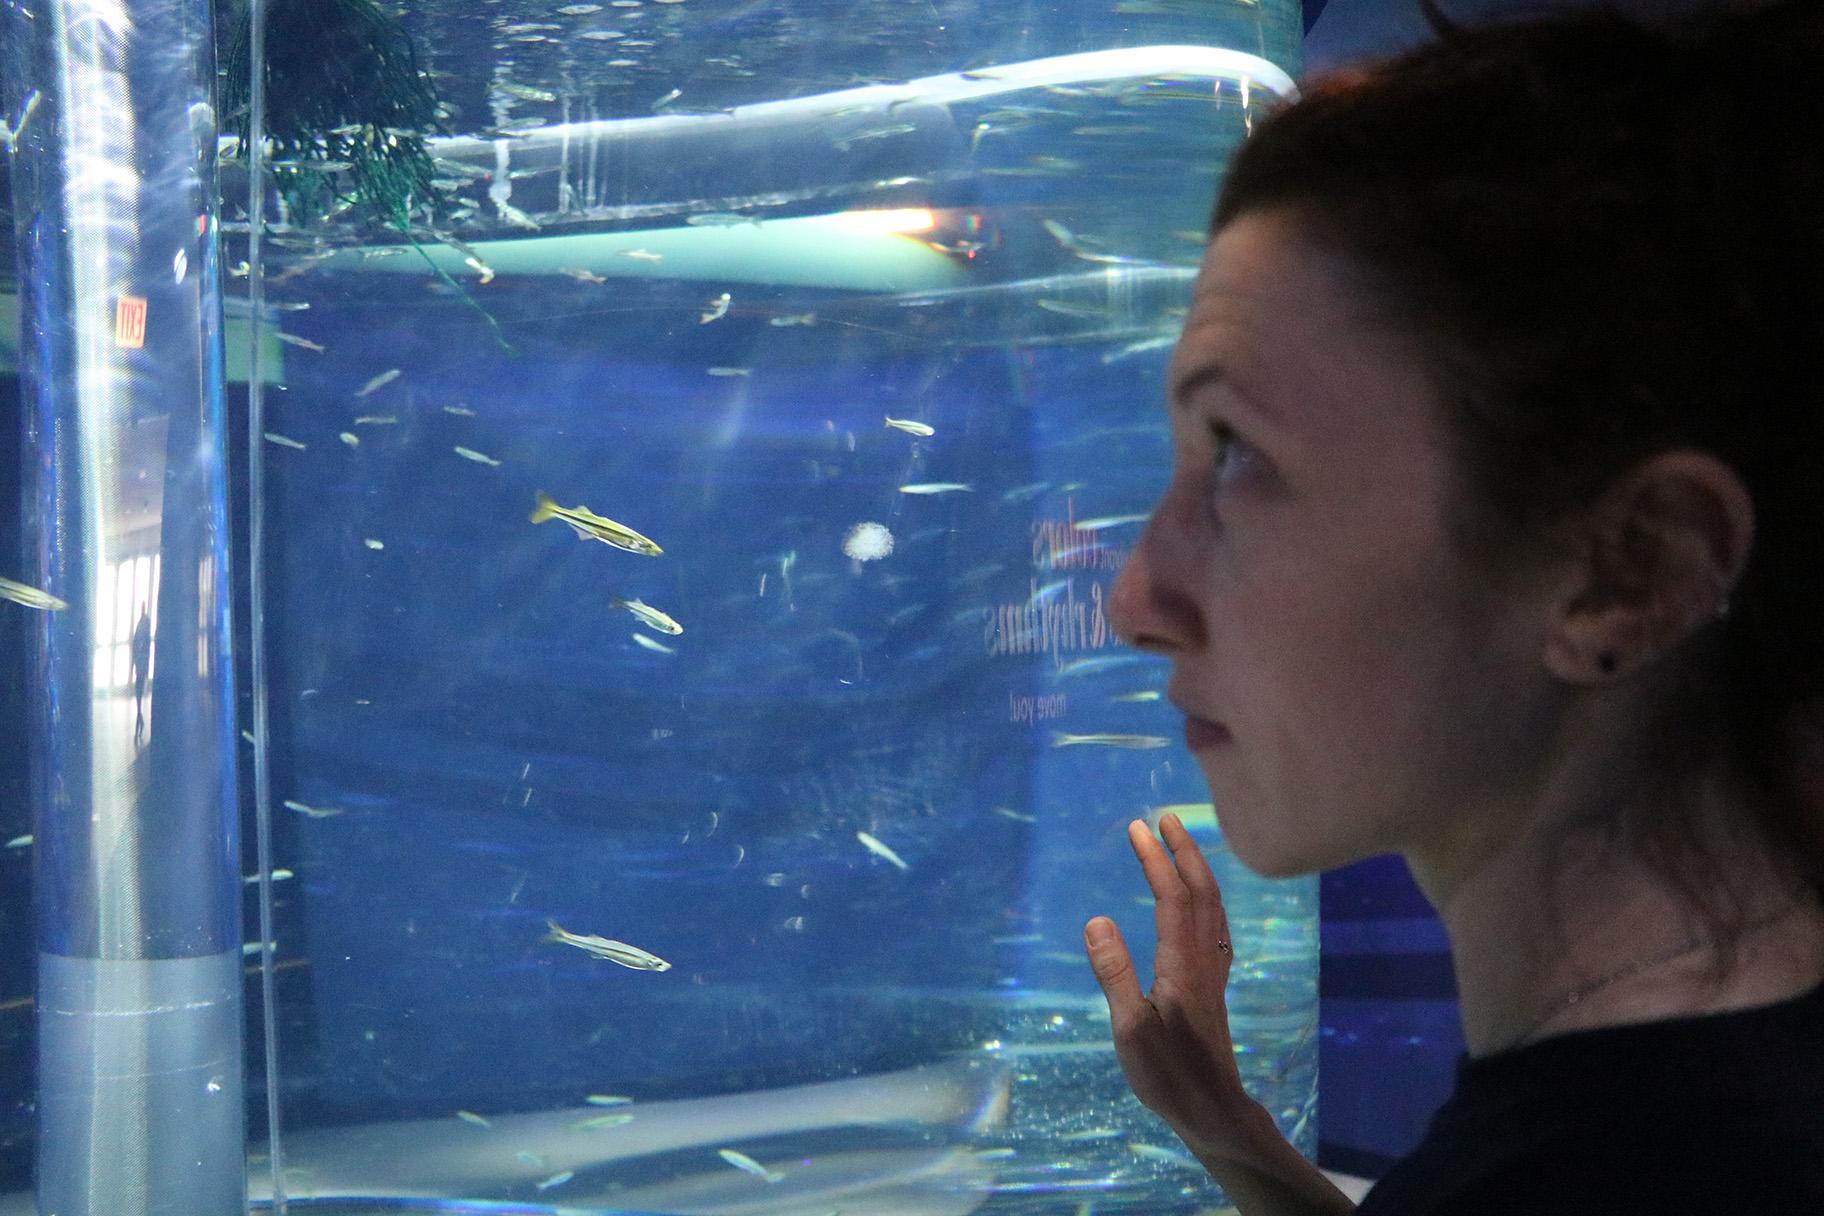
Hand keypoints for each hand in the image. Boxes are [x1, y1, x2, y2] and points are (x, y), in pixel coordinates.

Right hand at [1085, 814, 1249, 1148]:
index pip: (1172, 898)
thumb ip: (1114, 973)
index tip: (1137, 828)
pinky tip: (1201, 904)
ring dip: (1199, 870)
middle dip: (1184, 851)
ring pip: (1214, 908)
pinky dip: (1208, 899)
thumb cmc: (1168, 1076)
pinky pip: (1217, 926)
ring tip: (1182, 847)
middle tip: (1163, 818)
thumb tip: (1096, 919)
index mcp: (1183, 965)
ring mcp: (1214, 973)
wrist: (1215, 1111)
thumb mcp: (1130, 1029)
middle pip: (1202, 892)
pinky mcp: (1215, 988)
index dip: (1156, 860)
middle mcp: (1205, 961)